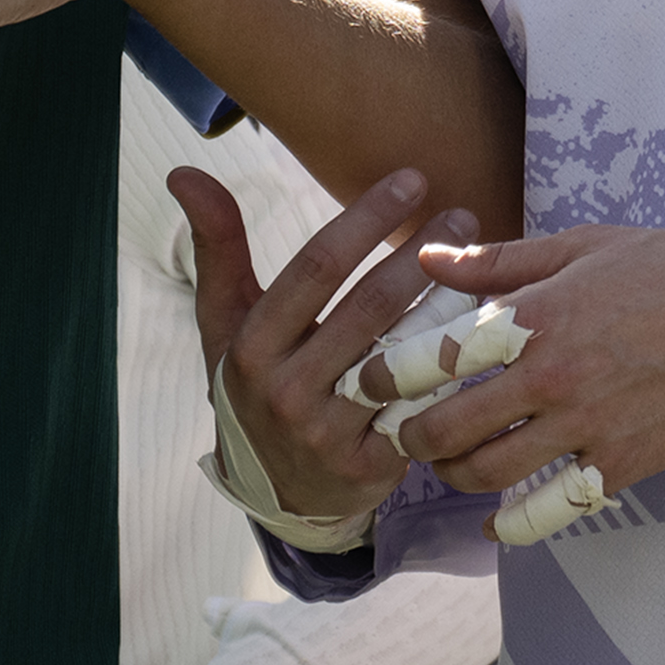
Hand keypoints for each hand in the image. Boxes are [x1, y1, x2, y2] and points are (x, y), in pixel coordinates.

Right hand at [183, 166, 474, 531]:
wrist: (279, 492)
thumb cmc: (256, 384)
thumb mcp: (226, 322)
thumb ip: (217, 247)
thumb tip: (183, 172)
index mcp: (252, 346)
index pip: (316, 267)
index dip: (366, 219)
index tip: (411, 180)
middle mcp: (287, 390)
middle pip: (369, 307)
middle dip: (421, 255)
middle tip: (461, 216)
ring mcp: (331, 432)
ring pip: (402, 356)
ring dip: (448, 304)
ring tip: (480, 262)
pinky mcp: (372, 465)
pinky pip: (421, 403)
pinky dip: (451, 363)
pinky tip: (481, 327)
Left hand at [387, 224, 664, 501]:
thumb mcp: (583, 246)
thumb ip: (499, 261)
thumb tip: (427, 257)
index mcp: (537, 317)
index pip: (435, 356)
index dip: (386, 375)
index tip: (362, 382)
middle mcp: (554, 379)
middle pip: (449, 427)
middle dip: (408, 437)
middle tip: (394, 433)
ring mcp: (589, 429)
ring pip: (491, 473)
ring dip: (453, 474)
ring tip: (443, 462)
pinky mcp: (623, 466)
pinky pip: (553, 509)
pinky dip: (514, 523)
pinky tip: (495, 520)